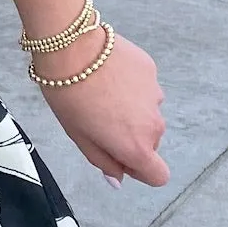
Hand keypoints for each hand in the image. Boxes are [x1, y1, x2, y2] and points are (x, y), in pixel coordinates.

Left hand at [37, 29, 169, 187]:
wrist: (71, 47)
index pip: (158, 176)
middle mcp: (154, 124)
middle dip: (130, 137)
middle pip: (150, 142)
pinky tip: (107, 73)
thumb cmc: (69, 95)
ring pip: (147, 112)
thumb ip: (103, 161)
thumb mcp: (79, 136)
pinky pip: (145, 87)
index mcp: (136, 147)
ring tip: (101, 92)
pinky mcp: (151, 70)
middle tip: (99, 118)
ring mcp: (155, 94)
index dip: (139, 170)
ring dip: (132, 109)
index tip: (118, 156)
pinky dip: (131, 86)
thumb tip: (118, 179)